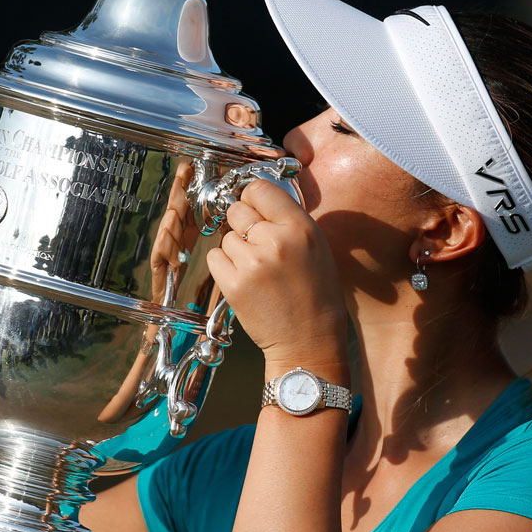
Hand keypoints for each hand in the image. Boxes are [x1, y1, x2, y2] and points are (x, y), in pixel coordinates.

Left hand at [205, 179, 347, 370]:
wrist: (309, 342)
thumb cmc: (316, 295)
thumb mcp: (317, 247)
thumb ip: (289, 221)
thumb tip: (257, 198)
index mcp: (300, 228)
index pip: (260, 189)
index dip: (253, 198)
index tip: (255, 208)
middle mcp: (275, 241)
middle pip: (236, 210)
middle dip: (243, 224)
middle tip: (257, 245)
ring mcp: (252, 263)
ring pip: (225, 237)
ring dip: (235, 249)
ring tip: (257, 270)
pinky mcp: (233, 285)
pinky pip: (214, 258)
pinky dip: (224, 266)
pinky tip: (244, 279)